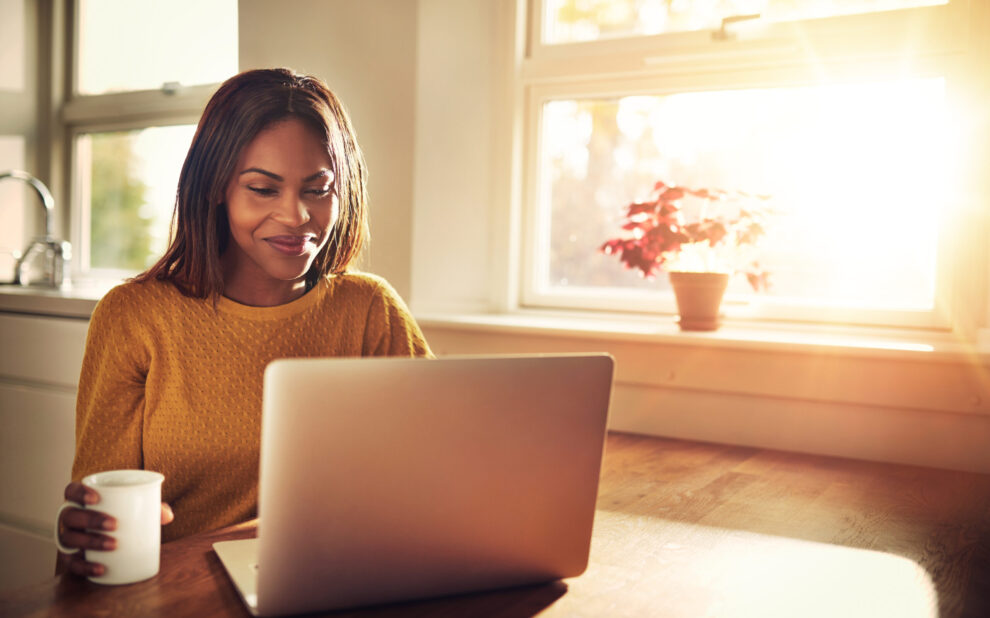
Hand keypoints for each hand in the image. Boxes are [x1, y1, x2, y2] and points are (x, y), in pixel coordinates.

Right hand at [56, 481, 174, 577]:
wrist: (113, 537)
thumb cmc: (123, 515)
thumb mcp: (136, 508)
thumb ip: (152, 507)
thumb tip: (168, 516)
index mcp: (81, 499)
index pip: (71, 490)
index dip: (79, 493)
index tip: (97, 498)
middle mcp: (69, 517)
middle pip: (70, 515)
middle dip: (91, 519)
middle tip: (115, 525)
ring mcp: (67, 537)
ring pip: (69, 538)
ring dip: (90, 542)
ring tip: (113, 545)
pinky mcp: (70, 557)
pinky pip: (72, 563)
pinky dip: (85, 566)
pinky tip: (101, 568)